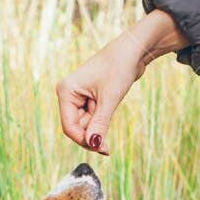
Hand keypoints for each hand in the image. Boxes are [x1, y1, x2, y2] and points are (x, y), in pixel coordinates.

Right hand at [56, 9, 185, 155]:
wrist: (133, 50)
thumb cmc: (119, 67)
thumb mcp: (110, 99)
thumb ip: (99, 124)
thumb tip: (93, 145)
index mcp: (67, 91)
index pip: (69, 126)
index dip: (84, 140)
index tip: (101, 148)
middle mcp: (69, 94)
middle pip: (76, 127)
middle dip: (92, 136)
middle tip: (107, 147)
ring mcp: (79, 96)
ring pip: (86, 124)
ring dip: (98, 128)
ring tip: (111, 119)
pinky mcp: (90, 98)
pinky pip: (93, 118)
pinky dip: (101, 123)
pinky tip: (108, 122)